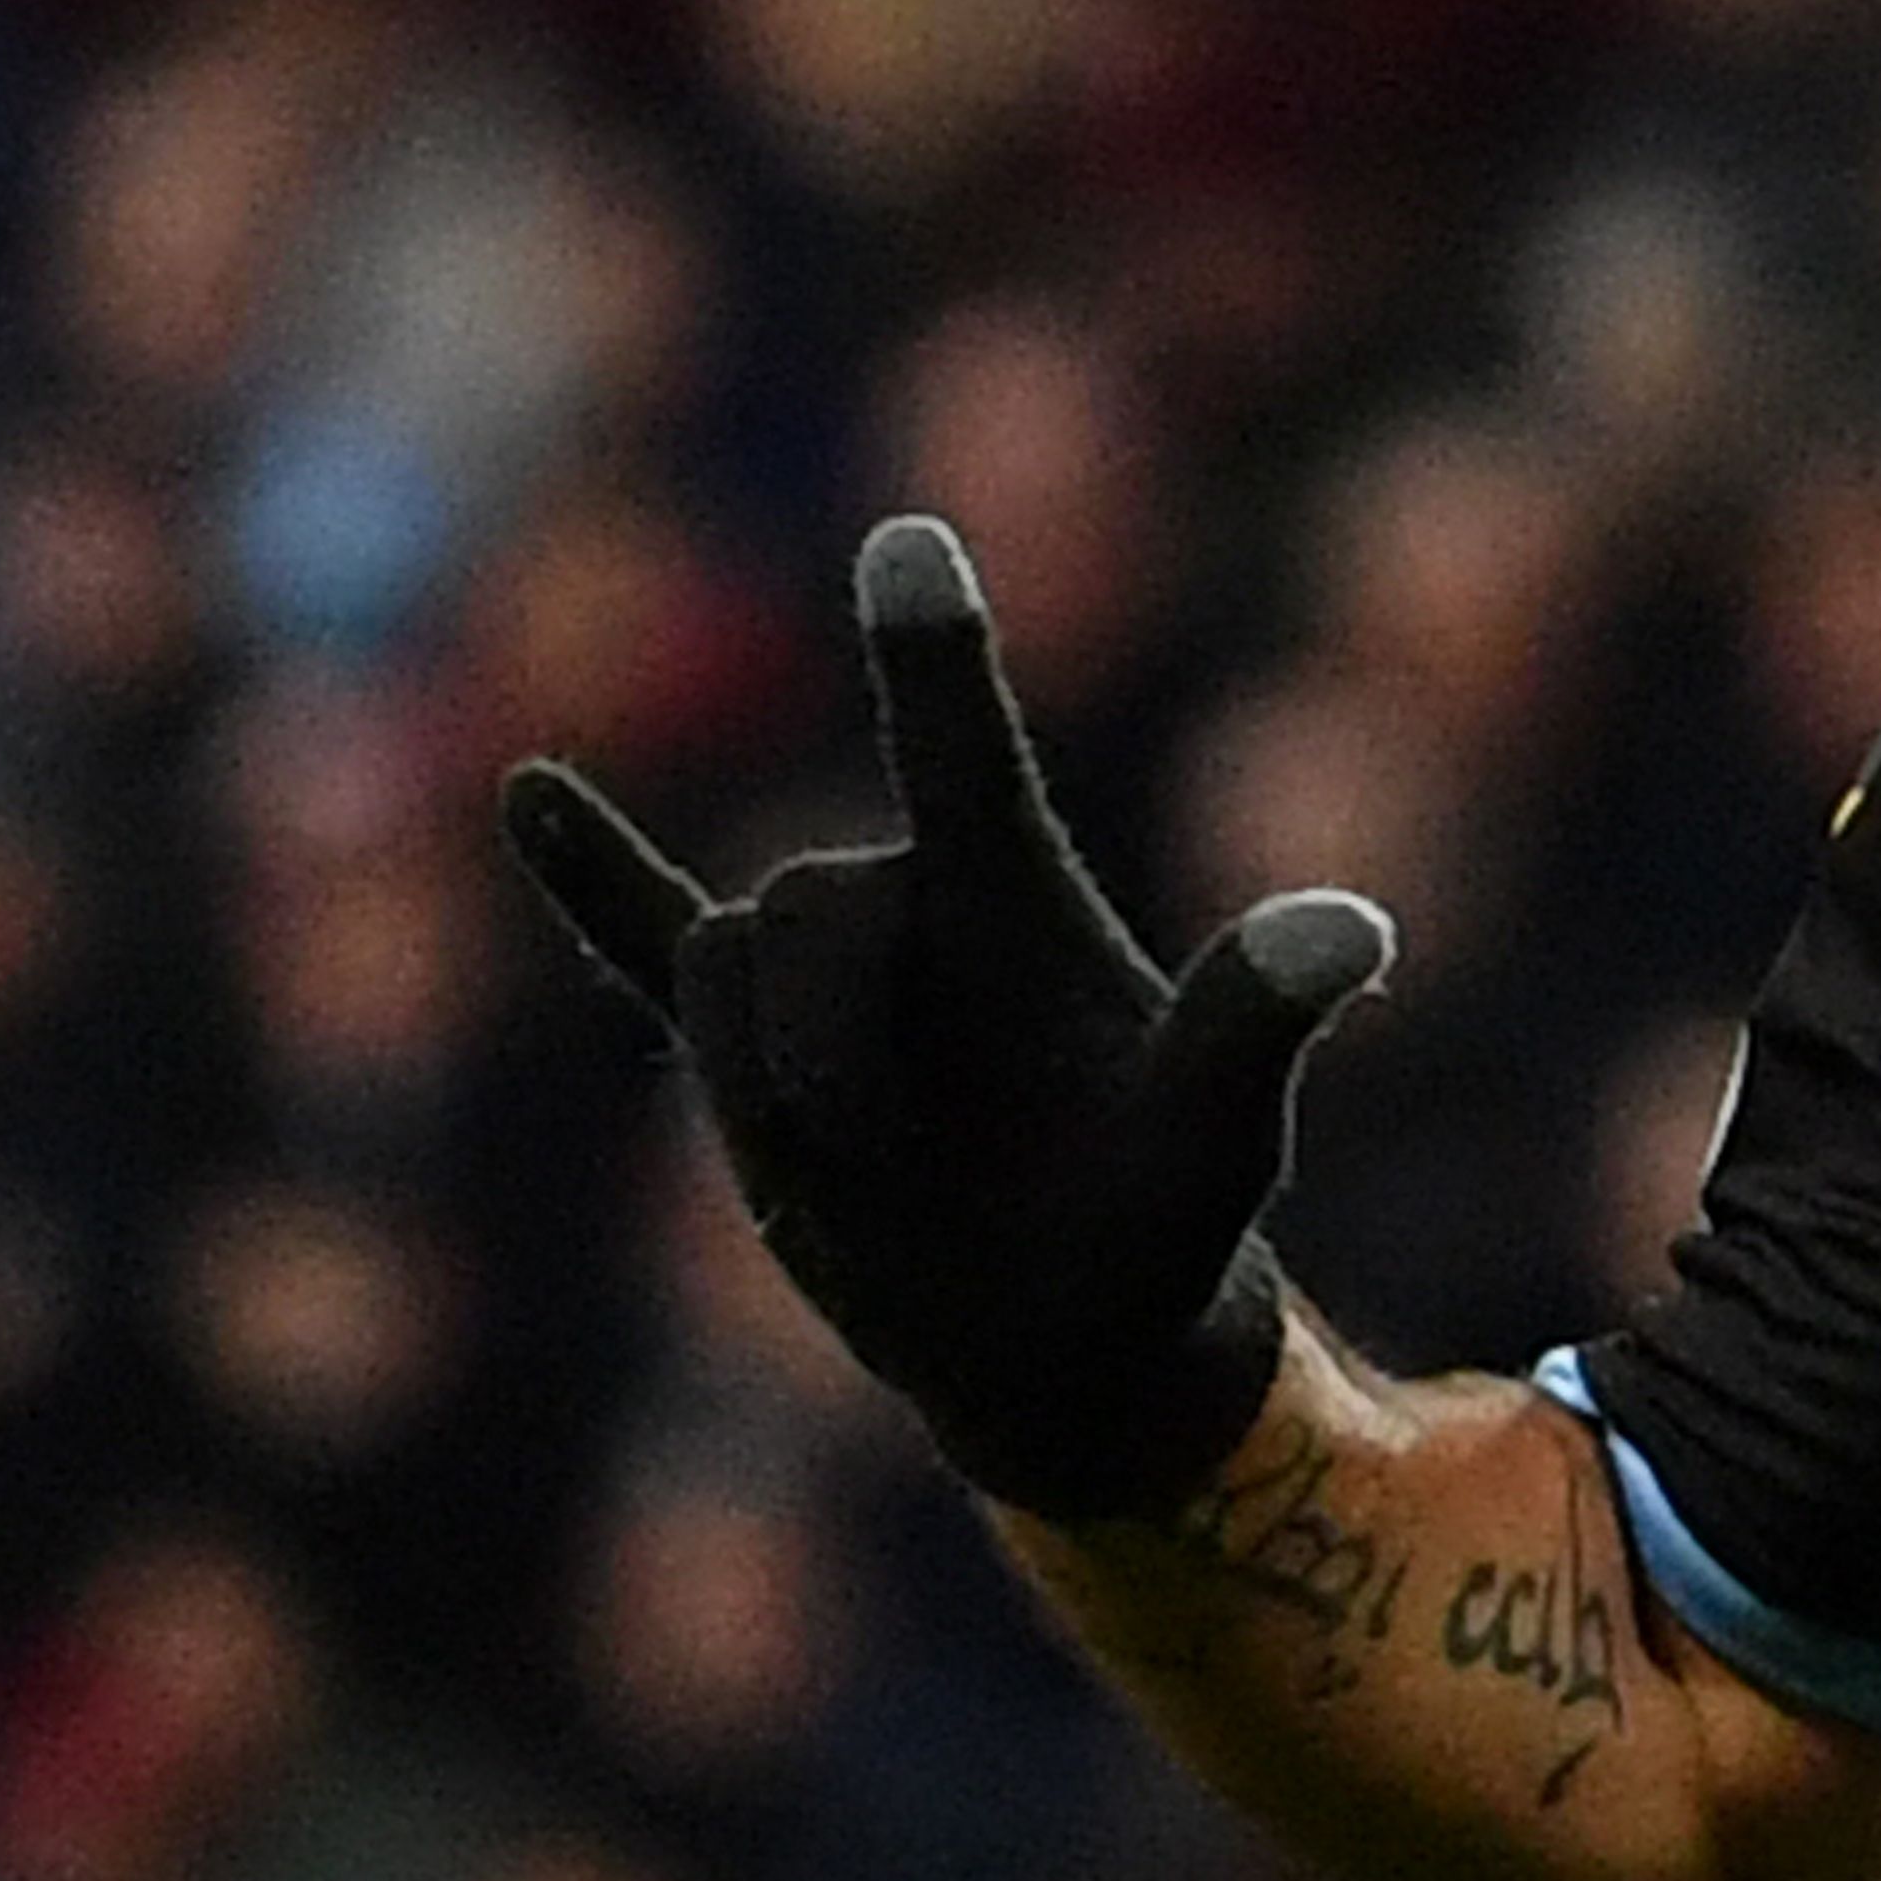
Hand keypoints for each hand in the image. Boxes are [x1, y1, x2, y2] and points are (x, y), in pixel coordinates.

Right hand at [499, 515, 1391, 1518]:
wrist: (1064, 1336)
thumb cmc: (1161, 1222)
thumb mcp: (1212, 1135)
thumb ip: (1254, 1022)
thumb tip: (1354, 927)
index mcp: (1021, 898)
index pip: (967, 750)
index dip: (933, 652)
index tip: (911, 543)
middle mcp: (917, 907)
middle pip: (801, 908)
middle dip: (830, 1050)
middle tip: (910, 1166)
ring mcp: (828, 979)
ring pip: (719, 973)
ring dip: (771, 1097)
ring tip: (869, 1174)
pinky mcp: (750, 1050)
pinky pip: (649, 939)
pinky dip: (591, 875)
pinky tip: (525, 793)